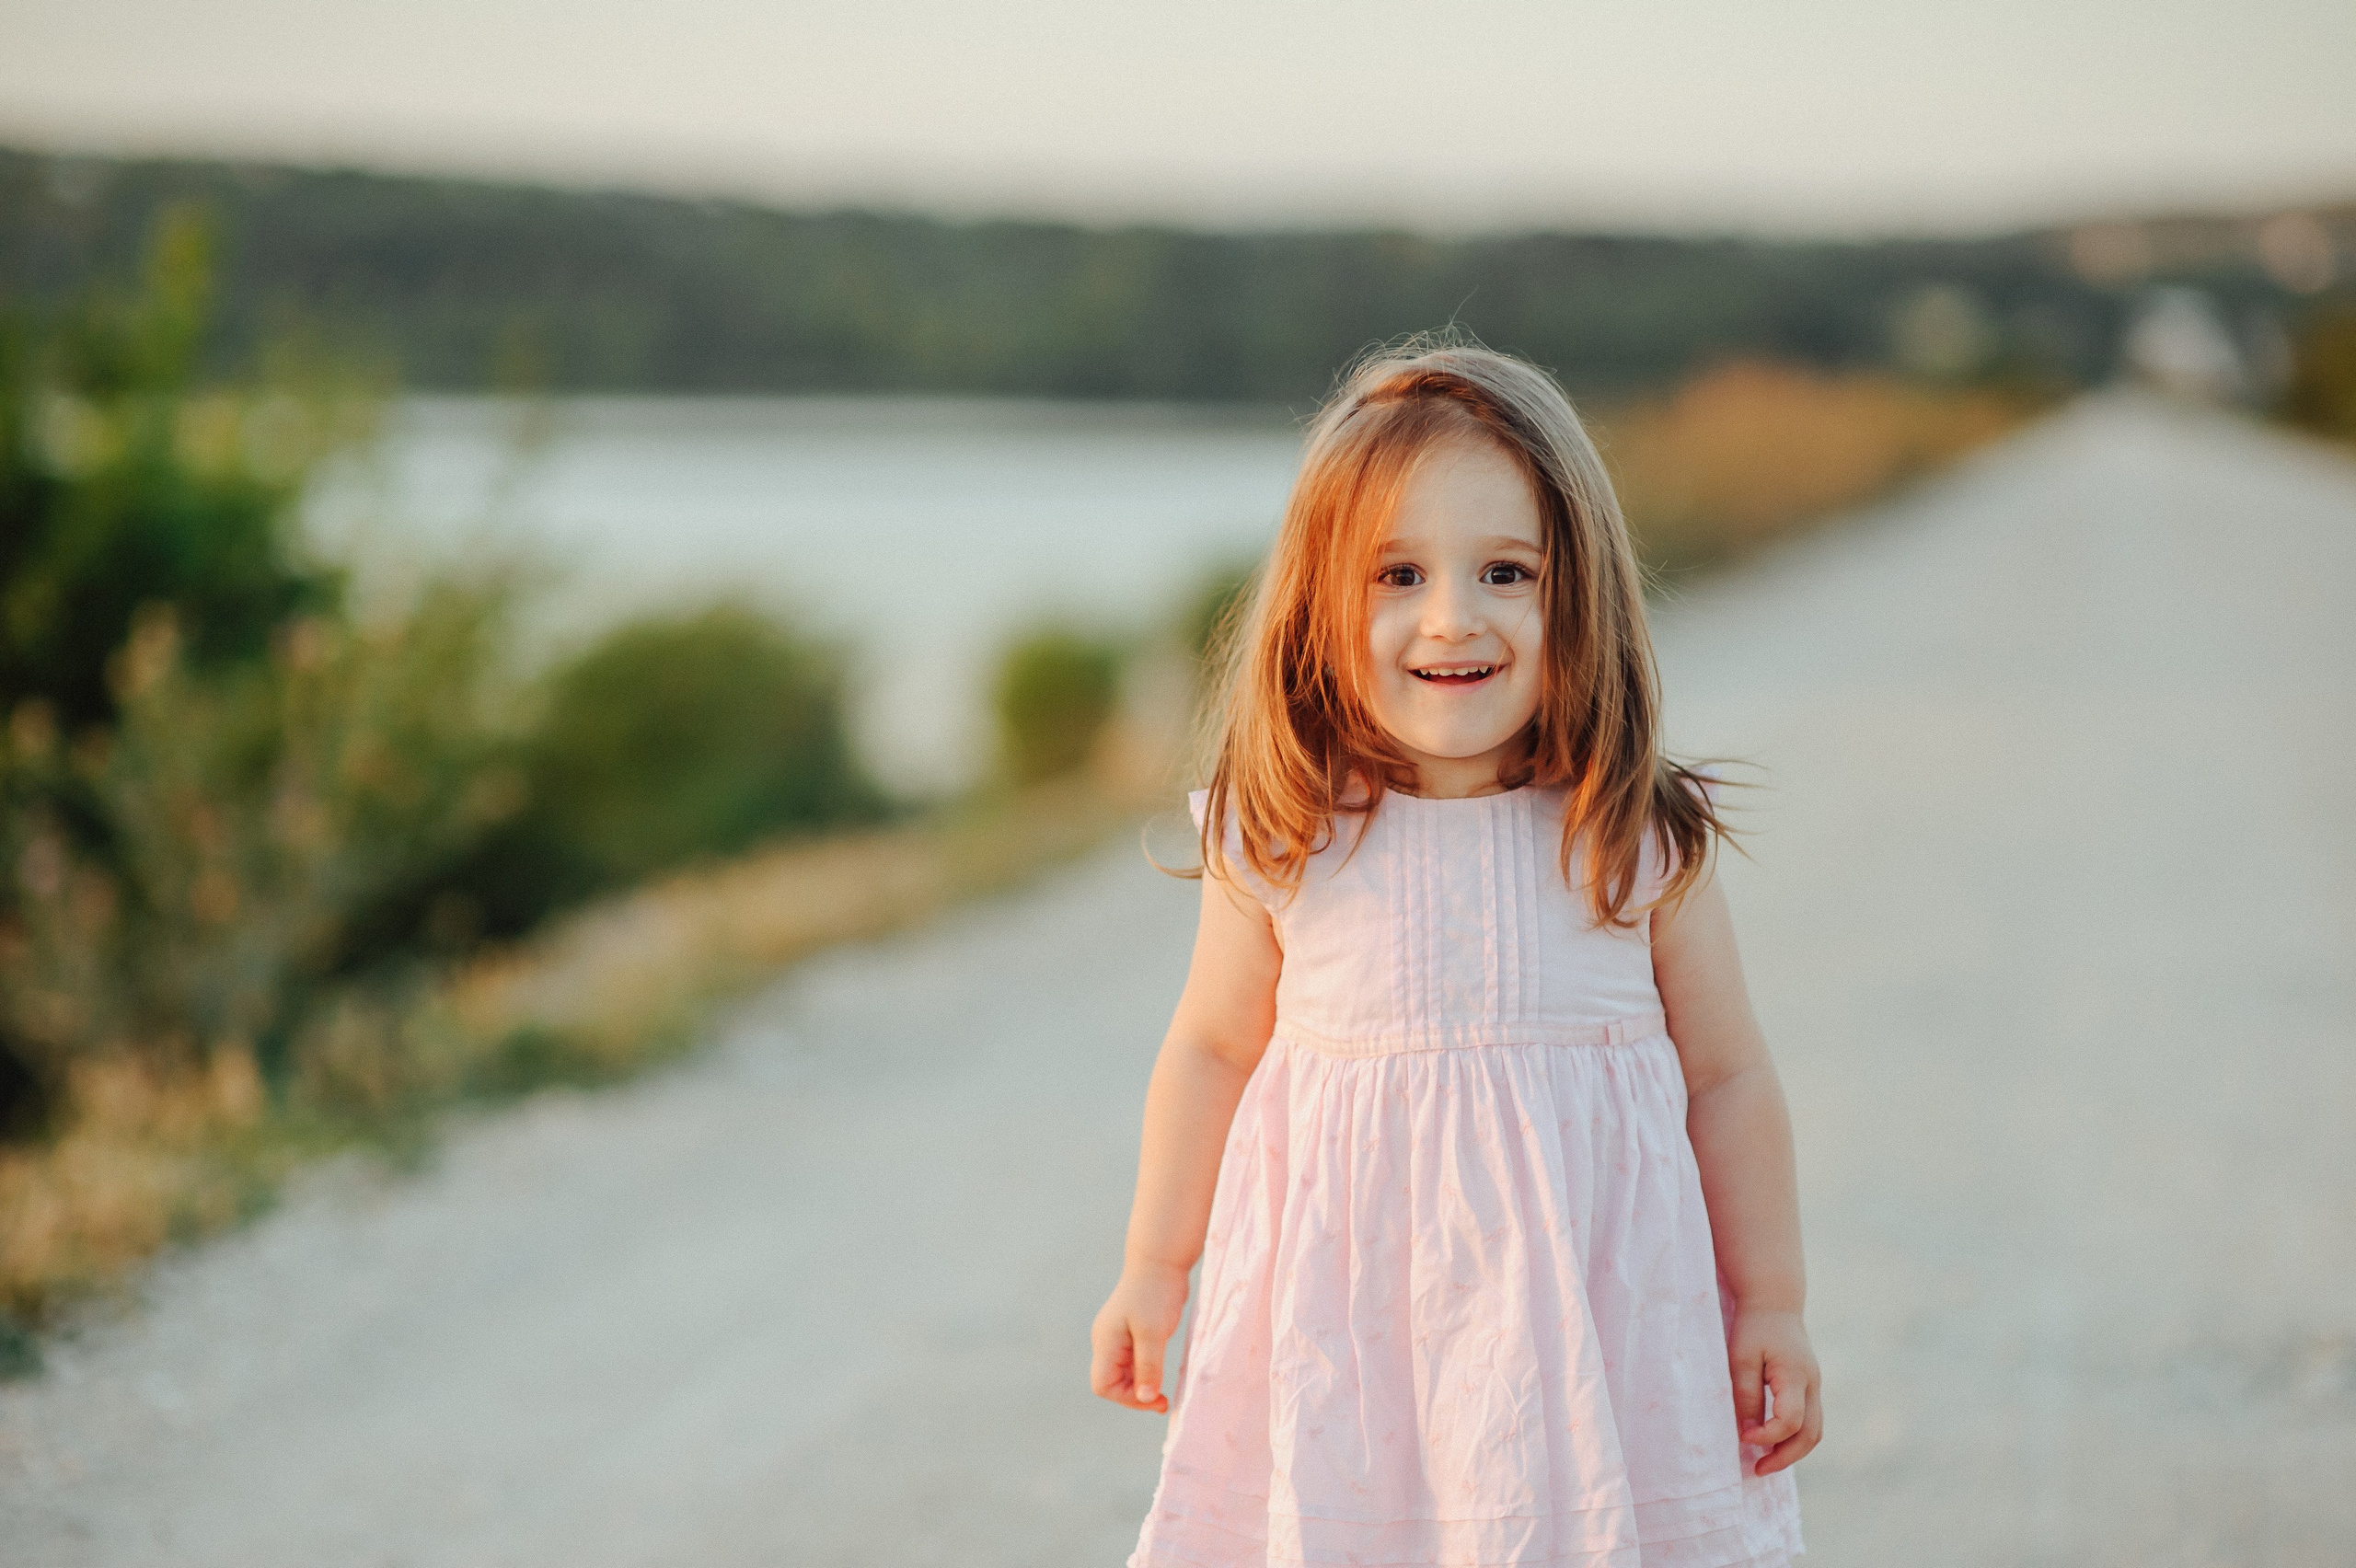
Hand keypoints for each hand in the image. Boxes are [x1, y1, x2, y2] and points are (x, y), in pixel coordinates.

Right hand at [1090, 1263, 1188, 1412]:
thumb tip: (1146, 1399)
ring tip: (1165, 1391)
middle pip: (1112, 1382)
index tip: (1154, 1399)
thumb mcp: (1153, 1333)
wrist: (1161, 1261)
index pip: (1102, 1385)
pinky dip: (1146, 1372)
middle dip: (1135, 1395)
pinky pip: (1134, 1362)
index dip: (1126, 1398)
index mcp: (1106, 1341)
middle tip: (1164, 1402)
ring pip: (1123, 1374)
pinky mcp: (1132, 1333)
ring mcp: (1118, 1337)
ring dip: (1142, 1385)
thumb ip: (1148, 1367)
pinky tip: (1162, 1371)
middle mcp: (1107, 1341)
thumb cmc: (1155, 1294)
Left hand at [1729, 1307, 1820, 1474]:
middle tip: (1757, 1469)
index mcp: (1796, 1376)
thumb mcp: (1742, 1358)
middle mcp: (1812, 1385)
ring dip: (1792, 1451)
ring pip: (1815, 1431)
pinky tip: (1771, 1443)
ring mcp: (1815, 1387)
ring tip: (1764, 1463)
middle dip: (1786, 1457)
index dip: (1767, 1435)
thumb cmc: (1754, 1328)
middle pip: (1811, 1434)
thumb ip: (1746, 1395)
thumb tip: (1748, 1432)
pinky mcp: (1809, 1387)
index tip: (1742, 1436)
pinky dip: (1794, 1437)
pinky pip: (1809, 1420)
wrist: (1774, 1303)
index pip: (1790, 1421)